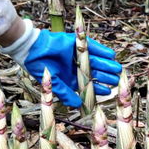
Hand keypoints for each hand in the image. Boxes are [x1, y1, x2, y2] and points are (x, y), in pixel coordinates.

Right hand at [1, 20, 121, 107]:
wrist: (31, 49)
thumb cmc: (39, 68)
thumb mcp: (54, 83)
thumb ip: (66, 94)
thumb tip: (78, 106)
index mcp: (71, 78)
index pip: (88, 84)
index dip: (98, 88)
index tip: (108, 91)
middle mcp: (77, 67)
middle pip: (95, 72)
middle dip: (106, 76)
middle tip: (116, 79)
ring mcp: (78, 55)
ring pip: (96, 61)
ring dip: (107, 65)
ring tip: (117, 69)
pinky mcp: (77, 43)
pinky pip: (93, 47)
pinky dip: (102, 51)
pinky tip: (111, 55)